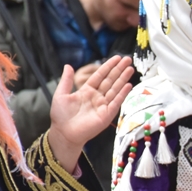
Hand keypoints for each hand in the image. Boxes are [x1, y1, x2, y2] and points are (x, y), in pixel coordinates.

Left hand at [47, 55, 133, 171]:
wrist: (64, 132)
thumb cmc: (60, 115)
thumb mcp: (61, 94)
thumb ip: (67, 80)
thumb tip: (68, 65)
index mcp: (87, 91)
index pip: (100, 75)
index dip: (108, 66)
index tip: (117, 58)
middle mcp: (97, 97)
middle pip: (110, 80)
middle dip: (119, 69)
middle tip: (128, 59)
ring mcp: (103, 105)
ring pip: (115, 89)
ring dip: (123, 79)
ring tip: (131, 68)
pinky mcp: (107, 114)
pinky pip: (116, 102)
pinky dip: (123, 94)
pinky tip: (128, 85)